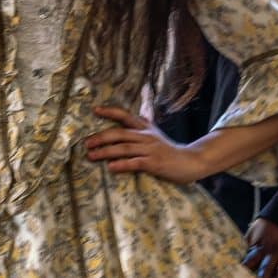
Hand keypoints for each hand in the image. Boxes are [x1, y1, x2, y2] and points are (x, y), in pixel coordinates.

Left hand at [82, 105, 212, 183]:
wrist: (191, 161)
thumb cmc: (169, 150)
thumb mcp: (155, 134)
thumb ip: (144, 126)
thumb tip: (134, 116)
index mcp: (145, 128)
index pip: (125, 116)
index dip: (110, 112)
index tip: (95, 110)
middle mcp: (146, 136)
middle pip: (119, 133)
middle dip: (101, 137)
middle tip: (86, 143)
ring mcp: (150, 149)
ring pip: (124, 148)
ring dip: (105, 152)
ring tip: (91, 155)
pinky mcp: (154, 163)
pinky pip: (135, 163)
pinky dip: (122, 165)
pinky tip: (111, 167)